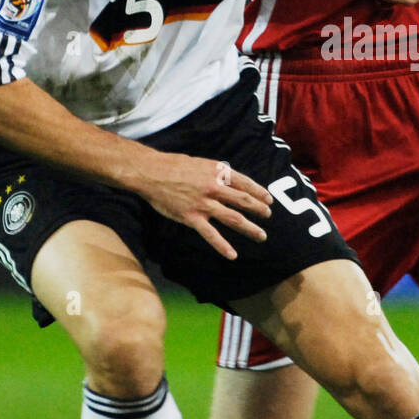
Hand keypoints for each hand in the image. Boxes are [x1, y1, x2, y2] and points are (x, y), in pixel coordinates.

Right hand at [140, 153, 272, 259]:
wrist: (150, 172)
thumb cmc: (173, 165)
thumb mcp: (201, 163)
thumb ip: (216, 173)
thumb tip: (230, 180)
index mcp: (217, 172)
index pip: (245, 183)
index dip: (259, 192)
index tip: (268, 199)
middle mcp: (214, 187)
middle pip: (244, 201)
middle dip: (259, 209)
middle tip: (268, 215)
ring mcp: (204, 204)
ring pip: (233, 218)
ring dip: (250, 228)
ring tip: (262, 235)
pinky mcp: (191, 217)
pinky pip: (210, 234)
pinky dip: (223, 246)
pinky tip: (233, 255)